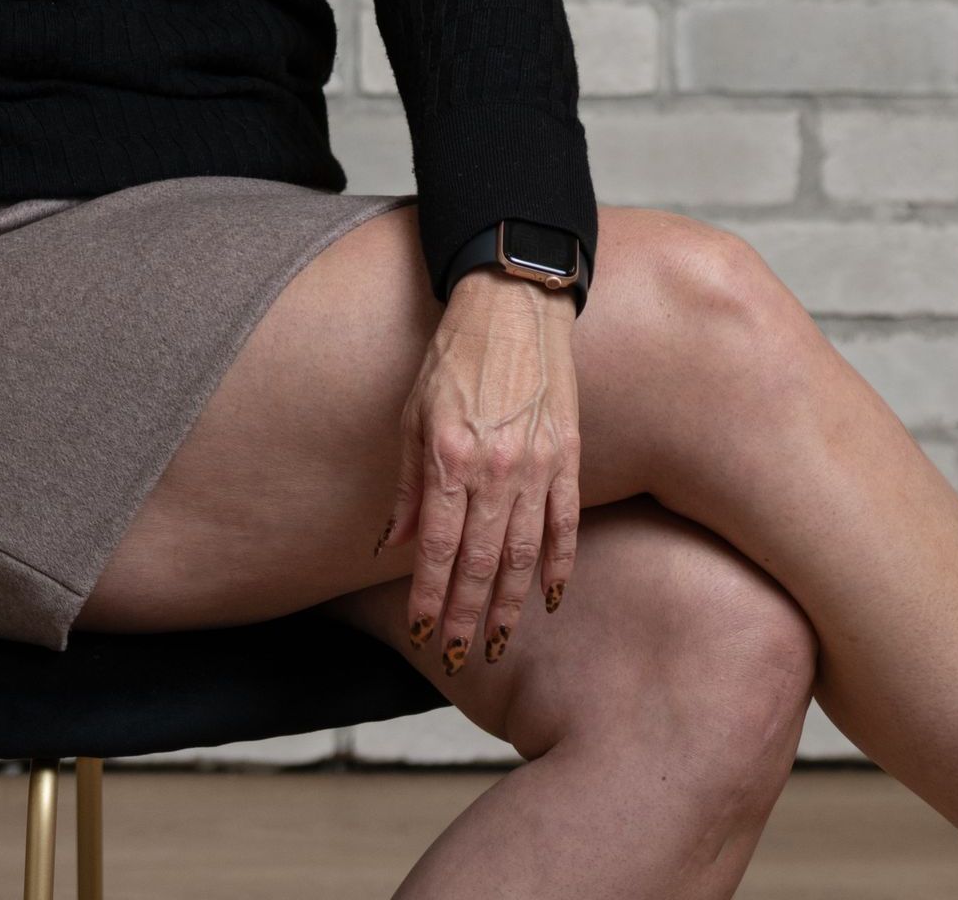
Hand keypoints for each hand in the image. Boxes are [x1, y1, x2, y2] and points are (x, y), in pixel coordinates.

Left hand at [375, 269, 580, 674]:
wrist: (512, 303)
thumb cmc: (454, 353)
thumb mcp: (412, 412)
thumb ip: (406, 484)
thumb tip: (389, 544)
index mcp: (450, 456)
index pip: (435, 547)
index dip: (429, 596)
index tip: (424, 632)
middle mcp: (495, 468)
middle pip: (478, 562)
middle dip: (464, 615)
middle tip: (457, 656)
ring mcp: (537, 464)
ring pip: (522, 554)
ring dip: (508, 604)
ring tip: (495, 641)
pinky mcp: (568, 455)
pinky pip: (565, 524)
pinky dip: (559, 565)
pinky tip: (551, 599)